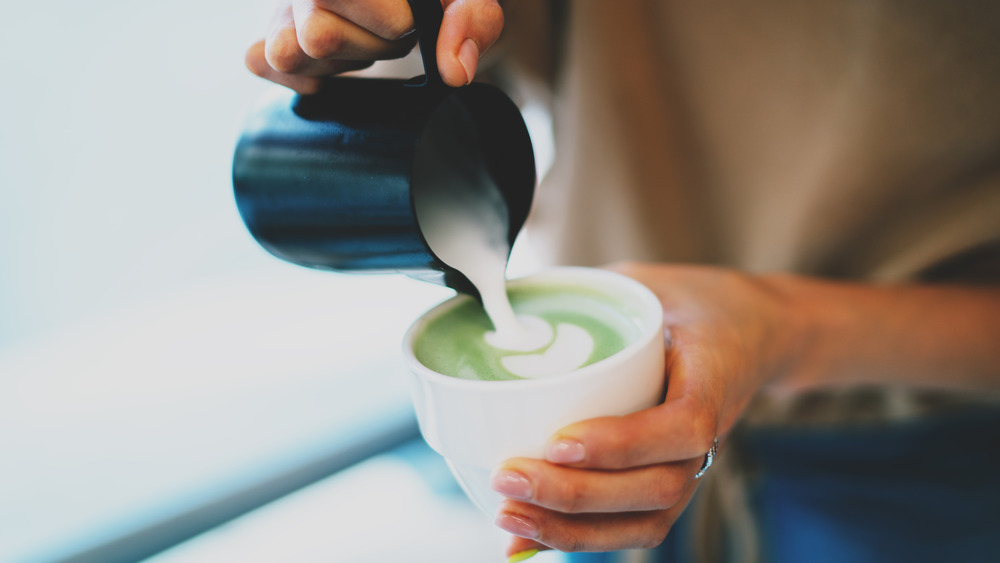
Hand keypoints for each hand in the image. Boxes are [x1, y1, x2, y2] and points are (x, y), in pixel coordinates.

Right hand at [245, 0, 503, 92]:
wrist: (421, 4)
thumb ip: (471, 18)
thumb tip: (453, 70)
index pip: (385, 19)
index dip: (404, 28)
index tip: (410, 16)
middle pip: (319, 36)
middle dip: (370, 45)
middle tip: (386, 29)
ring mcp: (281, 3)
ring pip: (285, 51)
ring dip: (335, 60)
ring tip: (358, 38)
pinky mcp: (267, 30)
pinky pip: (259, 61)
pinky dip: (301, 74)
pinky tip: (332, 61)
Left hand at [491, 262, 804, 555]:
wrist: (754, 330)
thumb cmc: (693, 302)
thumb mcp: (650, 280)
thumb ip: (592, 292)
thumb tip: (508, 303)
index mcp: (714, 374)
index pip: (683, 426)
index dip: (622, 443)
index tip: (558, 441)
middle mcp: (710, 433)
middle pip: (658, 489)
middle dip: (576, 495)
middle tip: (508, 475)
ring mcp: (693, 465)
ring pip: (646, 520)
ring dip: (573, 529)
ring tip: (507, 513)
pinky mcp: (670, 480)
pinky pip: (634, 525)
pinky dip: (581, 537)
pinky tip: (526, 539)